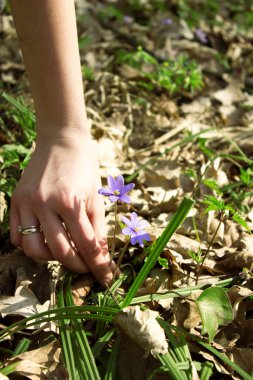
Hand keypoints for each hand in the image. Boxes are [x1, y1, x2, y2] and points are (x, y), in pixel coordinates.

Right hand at [10, 130, 112, 284]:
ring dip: (52, 258)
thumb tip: (102, 258)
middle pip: (60, 251)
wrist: (62, 141)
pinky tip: (45, 240)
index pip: (86, 244)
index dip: (98, 266)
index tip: (106, 280)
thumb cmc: (85, 168)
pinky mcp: (15, 201)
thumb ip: (97, 229)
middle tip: (87, 266)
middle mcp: (45, 203)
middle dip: (77, 265)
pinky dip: (30, 245)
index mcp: (71, 201)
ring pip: (34, 249)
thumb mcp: (96, 198)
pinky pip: (17, 236)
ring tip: (65, 251)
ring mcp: (27, 203)